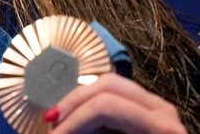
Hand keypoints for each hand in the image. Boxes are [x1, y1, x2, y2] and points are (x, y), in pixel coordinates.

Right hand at [47, 73, 186, 133]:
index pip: (106, 106)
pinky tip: (79, 121)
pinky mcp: (148, 109)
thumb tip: (56, 132)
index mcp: (161, 127)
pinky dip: (92, 105)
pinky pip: (115, 95)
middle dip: (73, 103)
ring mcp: (156, 106)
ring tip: (62, 121)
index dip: (74, 119)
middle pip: (106, 85)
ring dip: (80, 101)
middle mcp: (162, 109)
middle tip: (51, 122)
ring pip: (108, 84)